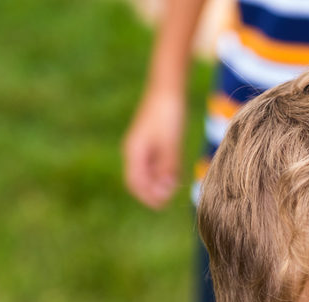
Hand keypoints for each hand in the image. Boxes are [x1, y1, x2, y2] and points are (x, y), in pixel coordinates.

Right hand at [123, 89, 186, 208]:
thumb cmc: (168, 115)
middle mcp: (134, 150)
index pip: (135, 183)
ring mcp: (141, 145)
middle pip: (139, 180)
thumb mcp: (171, 145)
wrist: (167, 88)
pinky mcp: (150, 141)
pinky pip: (153, 163)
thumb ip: (167, 169)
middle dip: (152, 192)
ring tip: (174, 185)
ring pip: (147, 172)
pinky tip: (175, 173)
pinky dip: (162, 171)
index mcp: (134, 151)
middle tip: (170, 198)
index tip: (163, 205)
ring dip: (158, 182)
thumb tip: (164, 191)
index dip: (147, 197)